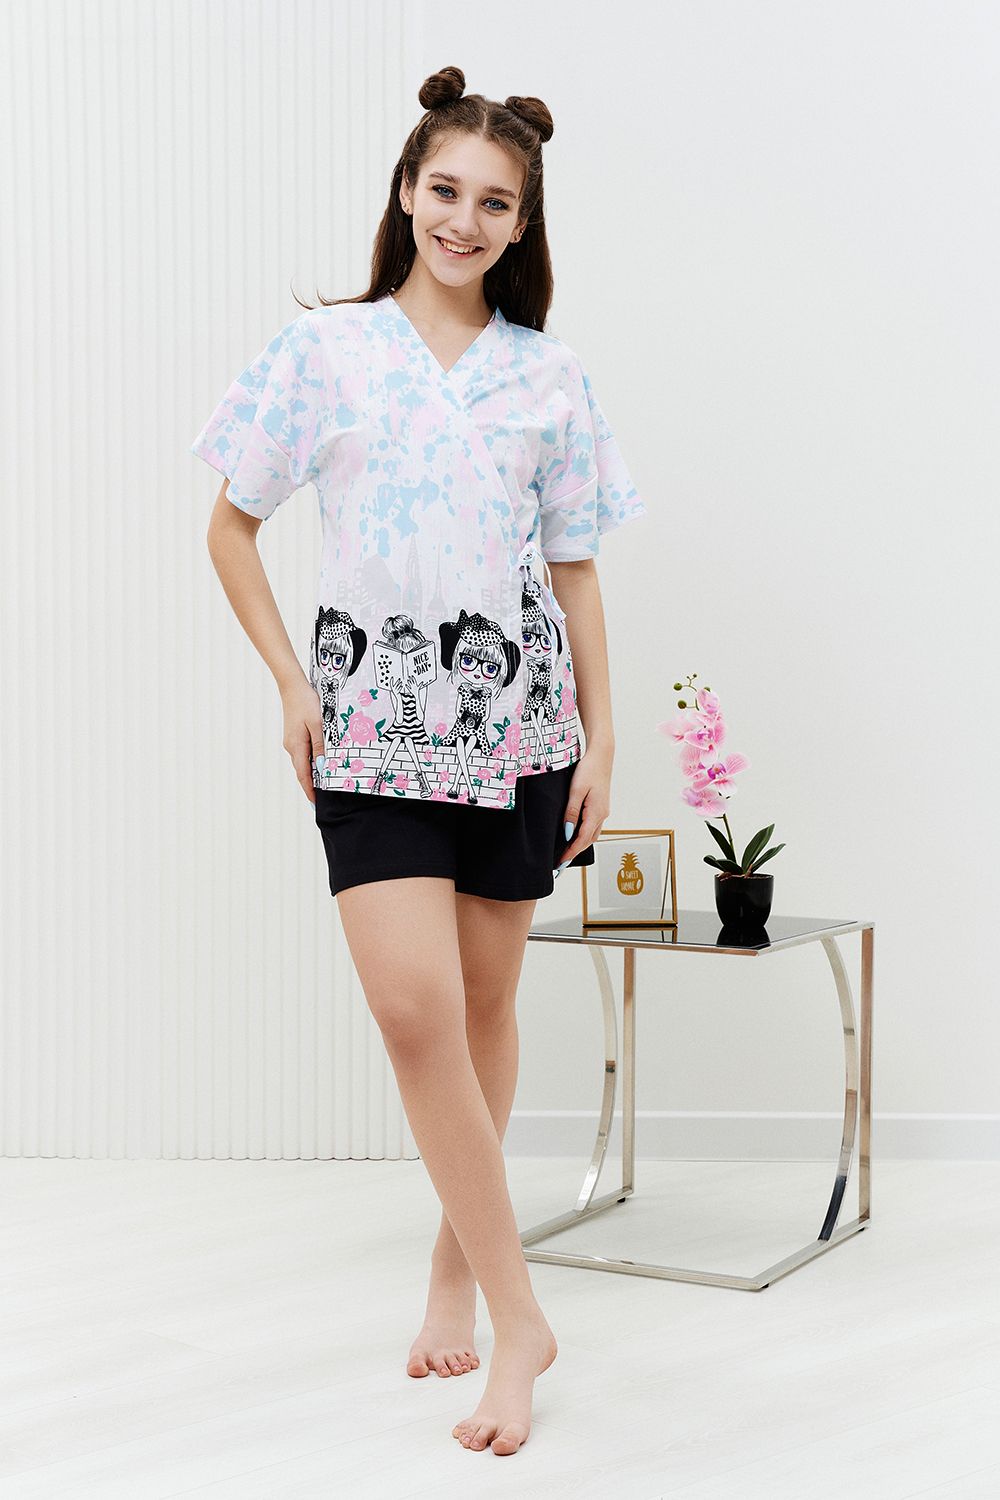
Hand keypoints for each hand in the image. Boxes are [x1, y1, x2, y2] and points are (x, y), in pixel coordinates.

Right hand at [281, 678, 325, 803]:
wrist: (292, 687)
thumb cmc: (306, 703)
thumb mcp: (318, 724)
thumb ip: (320, 746)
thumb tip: (322, 766)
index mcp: (297, 746)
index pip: (303, 775)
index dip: (310, 790)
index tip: (315, 803)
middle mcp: (291, 747)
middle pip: (302, 771)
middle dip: (312, 785)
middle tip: (322, 797)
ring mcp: (291, 741)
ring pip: (303, 762)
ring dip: (312, 773)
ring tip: (323, 783)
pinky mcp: (294, 736)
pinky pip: (303, 753)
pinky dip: (310, 761)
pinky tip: (319, 762)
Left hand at [558, 746, 612, 864]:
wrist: (601, 755)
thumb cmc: (588, 770)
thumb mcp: (576, 791)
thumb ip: (571, 813)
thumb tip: (567, 833)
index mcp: (596, 813)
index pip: (582, 840)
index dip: (570, 853)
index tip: (559, 864)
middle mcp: (602, 815)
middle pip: (588, 841)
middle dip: (574, 853)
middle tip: (560, 865)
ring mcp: (603, 811)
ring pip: (591, 835)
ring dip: (579, 846)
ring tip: (566, 855)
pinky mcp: (600, 806)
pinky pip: (592, 827)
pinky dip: (584, 836)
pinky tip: (575, 838)